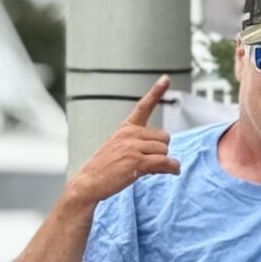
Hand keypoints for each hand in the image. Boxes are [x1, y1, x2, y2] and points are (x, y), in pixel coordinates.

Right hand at [65, 78, 179, 210]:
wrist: (87, 183)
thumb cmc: (103, 168)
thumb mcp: (119, 150)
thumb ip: (141, 148)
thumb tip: (167, 160)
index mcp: (125, 128)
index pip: (143, 106)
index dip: (156, 92)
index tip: (165, 78)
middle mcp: (129, 134)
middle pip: (164, 137)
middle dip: (161, 150)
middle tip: (150, 161)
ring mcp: (133, 146)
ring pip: (165, 151)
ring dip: (163, 162)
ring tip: (149, 169)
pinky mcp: (136, 161)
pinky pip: (165, 162)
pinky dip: (172, 168)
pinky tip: (173, 170)